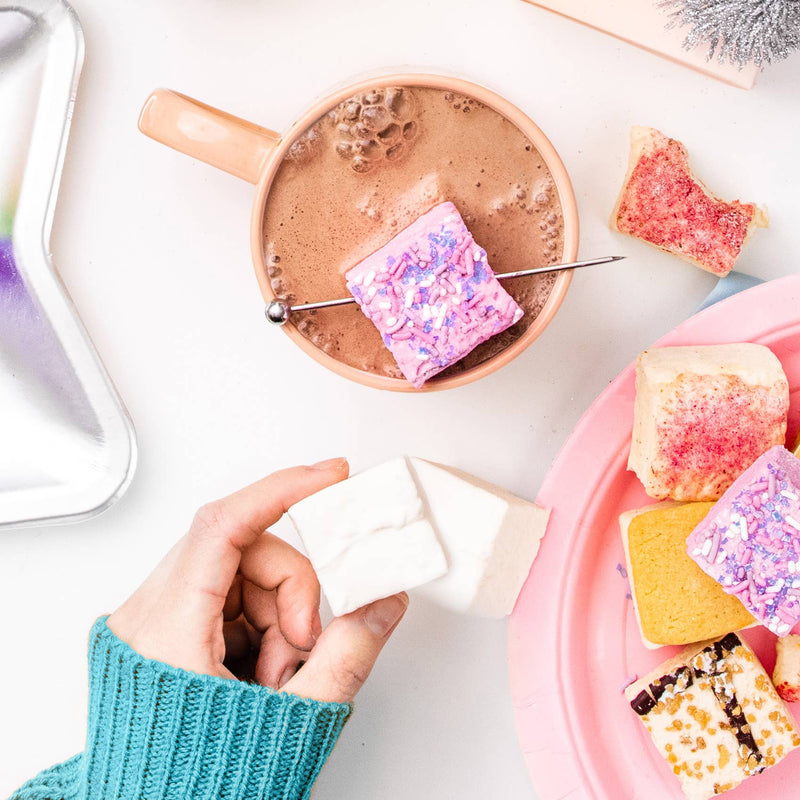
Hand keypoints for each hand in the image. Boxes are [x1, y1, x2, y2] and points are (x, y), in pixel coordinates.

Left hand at [107, 458, 407, 703]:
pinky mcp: (170, 627)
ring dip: (281, 615)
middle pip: (242, 551)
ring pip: (242, 572)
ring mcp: (157, 620)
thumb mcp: (289, 721)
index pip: (223, 527)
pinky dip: (264, 623)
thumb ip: (345, 657)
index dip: (280, 492)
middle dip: (293, 591)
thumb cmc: (197, 783)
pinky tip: (265, 669)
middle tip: (306, 643)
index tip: (327, 476)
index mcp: (165, 630)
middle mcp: (150, 615)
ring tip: (280, 675)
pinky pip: (231, 596)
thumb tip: (383, 602)